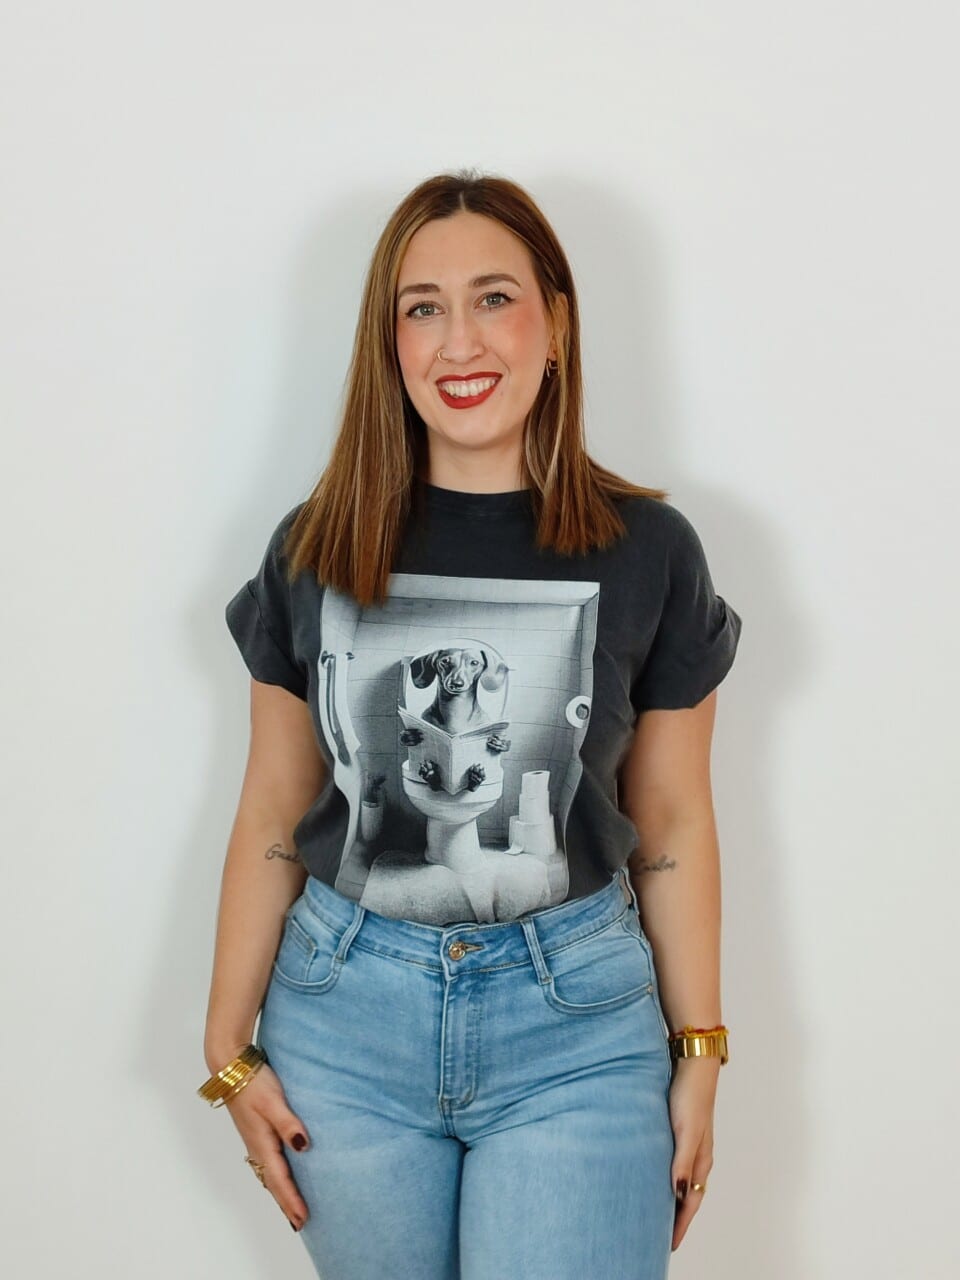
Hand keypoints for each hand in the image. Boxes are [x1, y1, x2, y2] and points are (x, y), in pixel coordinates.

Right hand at [221, 1060, 311, 1231]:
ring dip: (280, 1191)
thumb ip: (289, 1123)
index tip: (302, 1219)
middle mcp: (256, 1145)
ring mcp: (254, 1138)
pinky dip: (275, 1175)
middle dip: (286, 1203)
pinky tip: (281, 1173)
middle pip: (273, 1182)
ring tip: (291, 1206)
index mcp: (262, 1142)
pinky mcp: (255, 1130)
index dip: (291, 1200)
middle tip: (299, 1223)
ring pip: (269, 1173)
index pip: (280, 1179)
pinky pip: (266, 1161)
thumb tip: (303, 1146)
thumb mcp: (274, 1101)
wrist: (231, 1066)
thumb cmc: (253, 1082)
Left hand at [667, 1058, 718, 1250]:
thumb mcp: (685, 1128)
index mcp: (702, 1158)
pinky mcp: (681, 1131)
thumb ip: (682, 1159)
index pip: (691, 1200)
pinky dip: (670, 1179)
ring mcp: (691, 1143)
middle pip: (689, 1195)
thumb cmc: (690, 1095)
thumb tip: (678, 1191)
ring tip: (659, 1215)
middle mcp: (698, 1154)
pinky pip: (677, 1164)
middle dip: (678, 1218)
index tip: (670, 1245)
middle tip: (663, 1238)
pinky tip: (657, 1178)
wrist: (692, 1063)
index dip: (681, 1224)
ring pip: (684, 1180)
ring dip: (674, 1199)